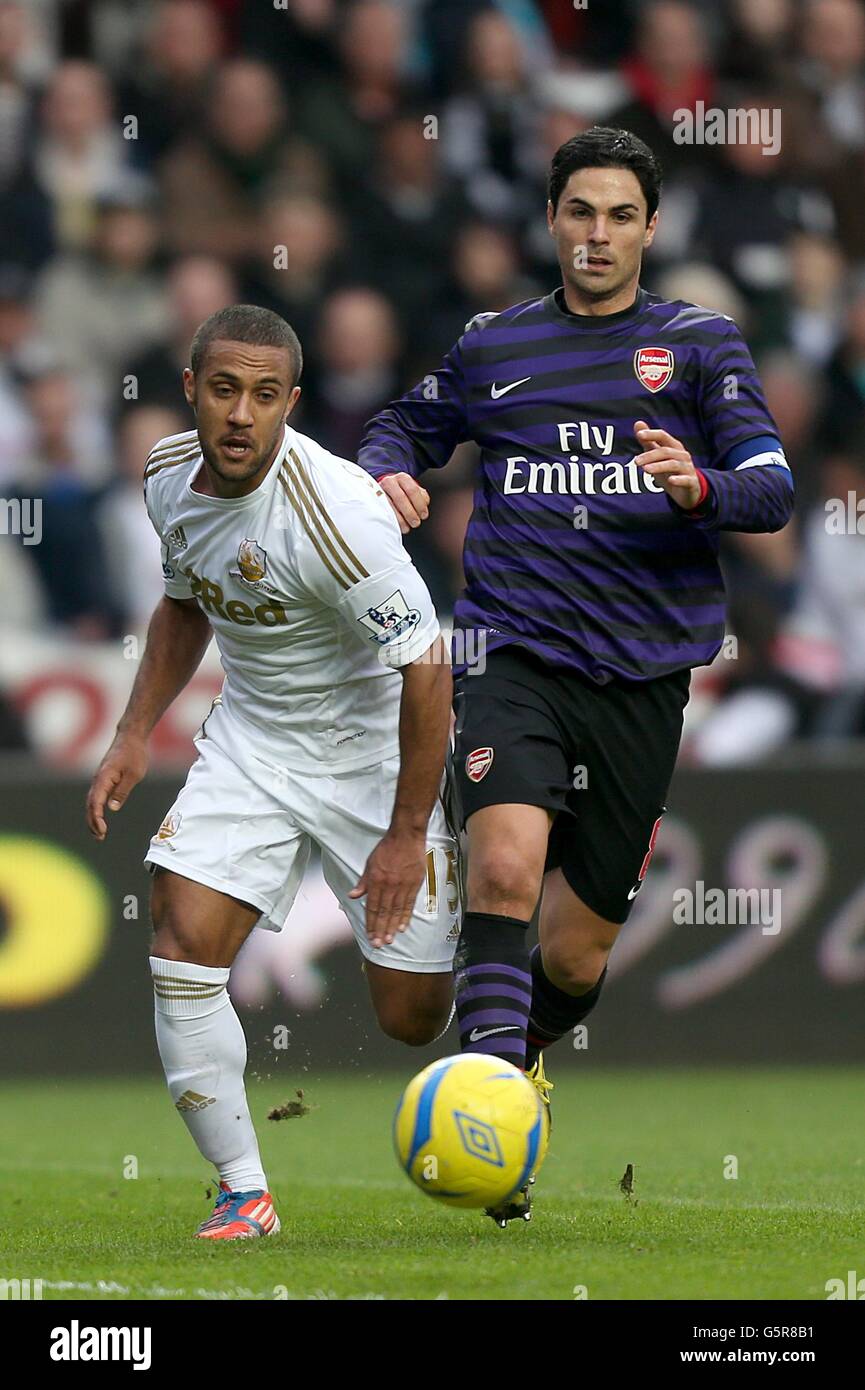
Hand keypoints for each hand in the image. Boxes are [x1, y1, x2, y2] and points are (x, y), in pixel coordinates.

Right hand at [86, 733, 148, 839]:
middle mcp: (98, 779)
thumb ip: (122, 791)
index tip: (102, 831)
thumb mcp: (133, 774)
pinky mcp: (103, 779)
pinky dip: (95, 809)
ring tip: (99, 833)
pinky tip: (100, 817)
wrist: (130, 737)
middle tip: (100, 837)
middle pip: (90, 804)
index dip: (97, 818)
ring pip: (91, 801)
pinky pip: (96, 796)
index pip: (95, 802)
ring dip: (93, 817)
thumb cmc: (134, 754)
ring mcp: (99, 779)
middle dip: (92, 822)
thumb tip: (112, 808)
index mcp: (104, 778)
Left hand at [348, 829, 426, 947]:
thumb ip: (363, 881)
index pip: (372, 907)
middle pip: (384, 912)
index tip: (369, 935)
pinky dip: (405, 916)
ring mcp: (402, 885)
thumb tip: (353, 895)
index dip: (370, 923)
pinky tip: (402, 927)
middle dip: (380, 930)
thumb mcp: (370, 863)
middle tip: (378, 944)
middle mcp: (388, 885)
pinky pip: (409, 903)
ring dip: (392, 927)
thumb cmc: (387, 848)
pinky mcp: (414, 883)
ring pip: (396, 910)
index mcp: (376, 881)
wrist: (406, 836)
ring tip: (389, 940)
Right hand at [378, 473, 429, 533]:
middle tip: (415, 523)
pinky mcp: (373, 501)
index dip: (419, 504)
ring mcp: (380, 491)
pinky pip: (382, 512)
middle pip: (400, 498)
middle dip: (410, 513)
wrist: (387, 490)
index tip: (423, 515)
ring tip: (407, 527)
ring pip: (389, 506)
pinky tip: (396, 526)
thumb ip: (422, 498)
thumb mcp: (415, 492)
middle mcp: (389, 482)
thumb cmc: (404, 493)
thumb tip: (422, 510)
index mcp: (403, 478)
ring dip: (400, 519)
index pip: (413, 490)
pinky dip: (390, 521)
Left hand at [634, 420, 702, 509]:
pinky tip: (671, 480)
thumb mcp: (658, 455)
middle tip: (636, 461)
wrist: (687, 491)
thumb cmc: (670, 471)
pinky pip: (686, 479)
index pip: (663, 436)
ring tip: (645, 470)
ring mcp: (687, 468)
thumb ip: (648, 441)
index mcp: (674, 446)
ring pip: (673, 464)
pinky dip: (678, 479)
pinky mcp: (691, 482)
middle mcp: (682, 455)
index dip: (652, 434)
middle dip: (650, 455)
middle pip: (665, 451)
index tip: (639, 435)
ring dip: (659, 466)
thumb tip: (637, 423)